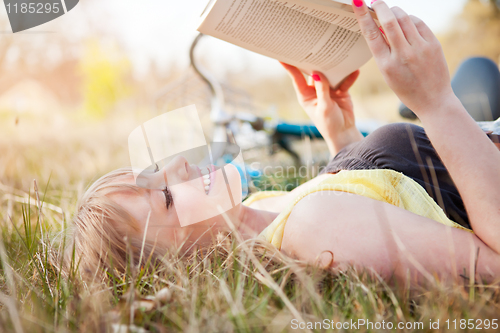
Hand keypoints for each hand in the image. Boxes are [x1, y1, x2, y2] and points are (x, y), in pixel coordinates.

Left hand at [280, 62, 363, 155]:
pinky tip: (354, 70)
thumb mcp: (324, 107)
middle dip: (314, 60)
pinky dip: (349, 76)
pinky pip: (344, 81)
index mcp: (306, 95)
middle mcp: (315, 90)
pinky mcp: (340, 91)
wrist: (344, 133)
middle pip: (313, 72)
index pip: (296, 78)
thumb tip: (316, 72)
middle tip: (313, 45)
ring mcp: (328, 90)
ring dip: (334, 67)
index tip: (282, 55)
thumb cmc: (329, 124)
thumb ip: (321, 89)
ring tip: (337, 54)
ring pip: (329, 74)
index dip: (289, 67)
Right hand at [352, 0, 455, 115]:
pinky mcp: (433, 44)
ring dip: (394, 11)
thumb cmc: (406, 87)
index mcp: (386, 65)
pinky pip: (418, 23)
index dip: (363, 16)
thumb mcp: (388, 74)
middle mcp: (403, 55)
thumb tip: (379, 26)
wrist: (433, 100)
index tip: (358, 2)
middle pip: (389, 21)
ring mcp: (420, 49)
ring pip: (404, 18)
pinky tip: (406, 21)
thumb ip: (383, 51)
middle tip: (375, 1)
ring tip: (389, 11)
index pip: (372, 34)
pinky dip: (409, 19)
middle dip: (381, 7)